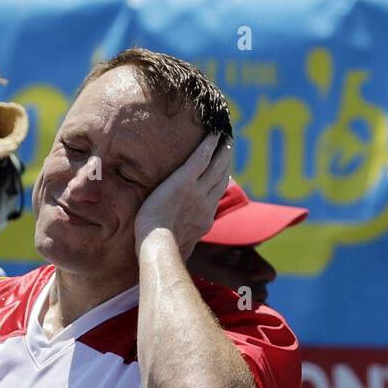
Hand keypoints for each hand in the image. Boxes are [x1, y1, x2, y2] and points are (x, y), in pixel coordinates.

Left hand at [133, 133, 231, 258]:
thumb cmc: (161, 250)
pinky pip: (201, 158)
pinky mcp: (184, 181)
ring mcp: (197, 191)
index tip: (223, 171)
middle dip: (226, 159)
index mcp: (204, 219)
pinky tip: (212, 133)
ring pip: (216, 164)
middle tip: (228, 144)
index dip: (221, 180)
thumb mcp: (179, 250)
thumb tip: (180, 254)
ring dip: (222, 148)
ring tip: (224, 135)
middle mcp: (206, 202)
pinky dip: (209, 144)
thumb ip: (182, 245)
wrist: (159, 245)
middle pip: (221, 176)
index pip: (215, 195)